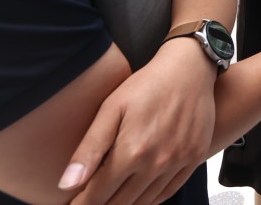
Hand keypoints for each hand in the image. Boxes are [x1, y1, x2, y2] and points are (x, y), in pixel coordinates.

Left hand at [62, 41, 215, 203]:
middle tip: (89, 202)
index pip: (98, 195)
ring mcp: (178, 162)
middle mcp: (157, 163)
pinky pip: (168, 191)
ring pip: (145, 202)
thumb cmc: (147, 84)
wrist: (189, 68)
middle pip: (120, 203)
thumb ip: (89, 149)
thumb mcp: (111, 109)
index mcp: (132, 152)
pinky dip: (150, 200)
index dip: (81, 203)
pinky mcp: (194, 158)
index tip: (72, 203)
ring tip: (110, 200)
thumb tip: (67, 185)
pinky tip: (138, 197)